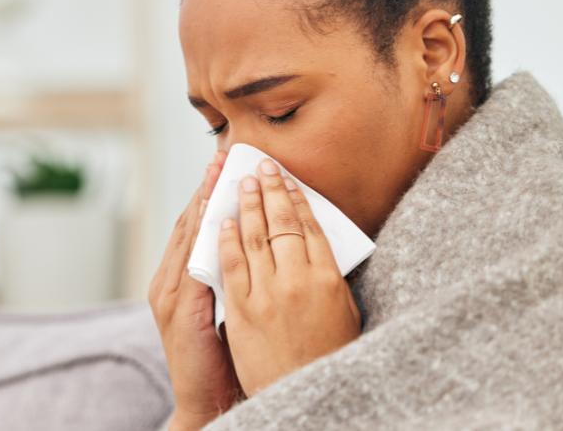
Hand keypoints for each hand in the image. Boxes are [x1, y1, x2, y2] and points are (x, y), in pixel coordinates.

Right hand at [149, 150, 241, 430]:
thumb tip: (258, 245)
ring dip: (204, 201)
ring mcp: (171, 296)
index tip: (224, 163)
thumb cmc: (226, 359)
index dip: (208, 192)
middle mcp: (169, 282)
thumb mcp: (227, 309)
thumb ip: (233, 277)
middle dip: (205, 186)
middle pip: (188, 223)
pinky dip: (203, 237)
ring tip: (219, 172)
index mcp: (179, 280)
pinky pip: (193, 264)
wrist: (209, 403)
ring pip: (187, 237)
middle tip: (222, 154)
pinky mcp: (182, 312)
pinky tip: (216, 216)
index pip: (195, 226)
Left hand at [219, 158, 361, 396]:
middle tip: (259, 166)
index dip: (297, 198)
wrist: (298, 396)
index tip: (287, 178)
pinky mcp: (241, 310)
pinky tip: (220, 221)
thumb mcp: (342, 315)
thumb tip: (318, 248)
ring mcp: (267, 294)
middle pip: (281, 223)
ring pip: (253, 238)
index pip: (310, 226)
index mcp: (328, 279)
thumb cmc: (325, 359)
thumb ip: (329, 279)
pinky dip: (225, 240)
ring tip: (238, 182)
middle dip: (268, 190)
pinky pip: (230, 266)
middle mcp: (299, 281)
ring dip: (244, 205)